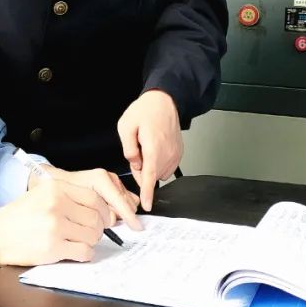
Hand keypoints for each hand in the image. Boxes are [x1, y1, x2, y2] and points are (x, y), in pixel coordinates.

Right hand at [0, 180, 109, 265]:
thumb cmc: (19, 217)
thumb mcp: (42, 195)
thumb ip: (69, 197)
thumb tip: (100, 210)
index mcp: (56, 187)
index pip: (94, 197)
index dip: (104, 210)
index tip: (103, 219)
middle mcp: (57, 203)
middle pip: (96, 217)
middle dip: (98, 229)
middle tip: (90, 233)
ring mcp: (55, 226)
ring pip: (92, 235)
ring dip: (91, 242)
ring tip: (79, 242)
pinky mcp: (53, 247)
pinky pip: (84, 252)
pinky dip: (85, 254)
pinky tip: (75, 252)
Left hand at [46, 166, 141, 230]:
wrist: (54, 180)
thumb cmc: (62, 189)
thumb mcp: (74, 202)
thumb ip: (96, 211)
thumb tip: (113, 220)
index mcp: (100, 179)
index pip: (120, 199)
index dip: (129, 215)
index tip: (137, 227)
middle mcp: (109, 178)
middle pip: (127, 202)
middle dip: (123, 215)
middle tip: (109, 225)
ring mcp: (112, 181)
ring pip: (128, 202)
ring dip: (121, 213)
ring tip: (106, 220)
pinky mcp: (113, 186)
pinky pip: (125, 200)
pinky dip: (120, 209)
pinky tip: (109, 215)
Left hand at [116, 89, 182, 211]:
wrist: (165, 100)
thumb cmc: (145, 110)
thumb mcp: (126, 126)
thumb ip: (128, 149)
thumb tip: (135, 164)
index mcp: (153, 147)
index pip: (149, 176)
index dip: (147, 193)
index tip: (147, 206)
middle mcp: (167, 153)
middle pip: (151, 175)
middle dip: (141, 169)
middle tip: (137, 149)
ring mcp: (175, 154)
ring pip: (159, 172)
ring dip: (151, 165)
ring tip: (147, 145)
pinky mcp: (179, 153)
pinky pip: (167, 167)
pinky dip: (159, 163)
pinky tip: (155, 148)